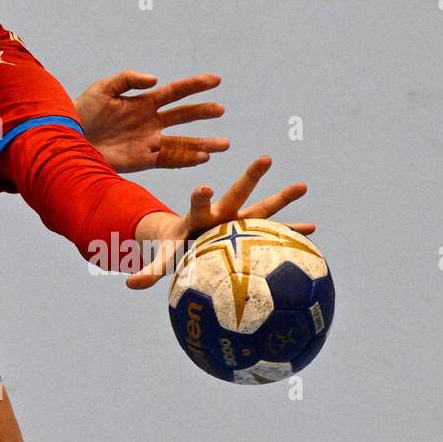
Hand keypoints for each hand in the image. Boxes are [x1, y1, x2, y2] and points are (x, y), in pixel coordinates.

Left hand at [76, 70, 229, 171]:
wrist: (69, 140)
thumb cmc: (82, 112)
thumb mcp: (102, 89)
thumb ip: (127, 79)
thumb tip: (155, 79)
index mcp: (142, 102)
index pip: (174, 92)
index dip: (195, 85)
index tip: (216, 80)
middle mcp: (150, 121)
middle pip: (182, 116)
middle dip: (202, 112)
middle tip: (221, 110)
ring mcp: (148, 141)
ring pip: (182, 142)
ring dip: (203, 143)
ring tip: (225, 144)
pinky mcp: (143, 160)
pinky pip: (169, 160)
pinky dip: (187, 159)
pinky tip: (203, 158)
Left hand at [126, 155, 310, 288]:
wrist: (186, 238)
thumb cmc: (175, 247)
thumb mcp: (163, 257)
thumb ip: (150, 270)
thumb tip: (131, 284)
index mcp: (198, 216)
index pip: (198, 202)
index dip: (200, 195)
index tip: (204, 186)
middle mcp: (221, 213)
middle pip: (236, 193)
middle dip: (250, 176)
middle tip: (265, 157)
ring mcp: (238, 221)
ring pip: (261, 207)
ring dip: (282, 197)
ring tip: (302, 185)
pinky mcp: (250, 232)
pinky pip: (275, 231)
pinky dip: (291, 231)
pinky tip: (311, 229)